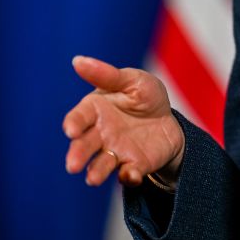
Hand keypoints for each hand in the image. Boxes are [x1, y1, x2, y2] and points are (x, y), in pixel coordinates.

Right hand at [62, 55, 184, 188]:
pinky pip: (128, 173)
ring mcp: (115, 151)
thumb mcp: (132, 80)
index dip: (73, 124)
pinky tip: (131, 174)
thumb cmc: (143, 95)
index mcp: (95, 110)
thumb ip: (106, 75)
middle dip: (78, 155)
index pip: (78, 118)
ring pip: (100, 164)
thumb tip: (78, 60)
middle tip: (73, 165)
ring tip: (92, 179)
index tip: (71, 130)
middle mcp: (99, 134)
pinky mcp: (133, 164)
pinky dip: (129, 176)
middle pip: (84, 146)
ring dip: (96, 172)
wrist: (168, 119)